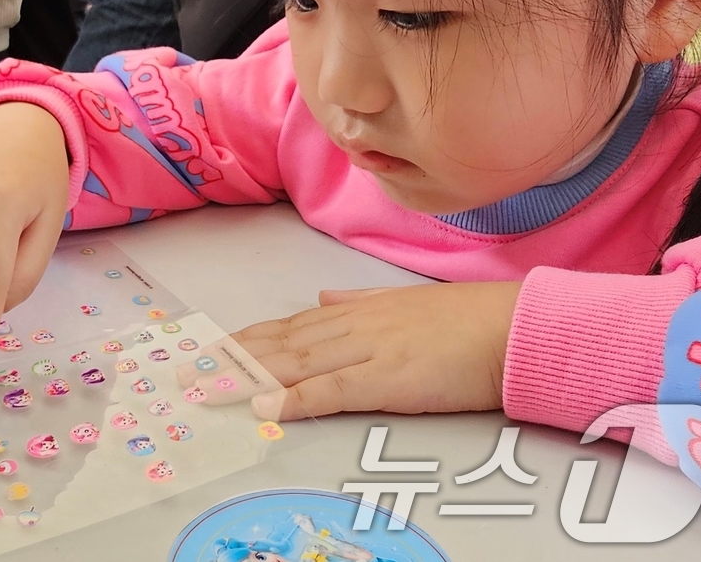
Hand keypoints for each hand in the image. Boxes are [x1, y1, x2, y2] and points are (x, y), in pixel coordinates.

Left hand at [231, 282, 521, 420]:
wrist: (512, 327)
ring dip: (246, 376)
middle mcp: (353, 325)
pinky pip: (331, 390)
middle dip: (231, 357)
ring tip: (207, 387)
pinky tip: (265, 406)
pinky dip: (295, 397)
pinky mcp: (387, 378)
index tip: (212, 347)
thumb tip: (324, 296)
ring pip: (293, 363)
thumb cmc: (466, 320)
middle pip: (280, 343)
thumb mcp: (403, 301)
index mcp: (357, 310)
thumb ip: (359, 300)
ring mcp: (368, 350)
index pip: (289, 326)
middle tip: (189, 370)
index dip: (247, 338)